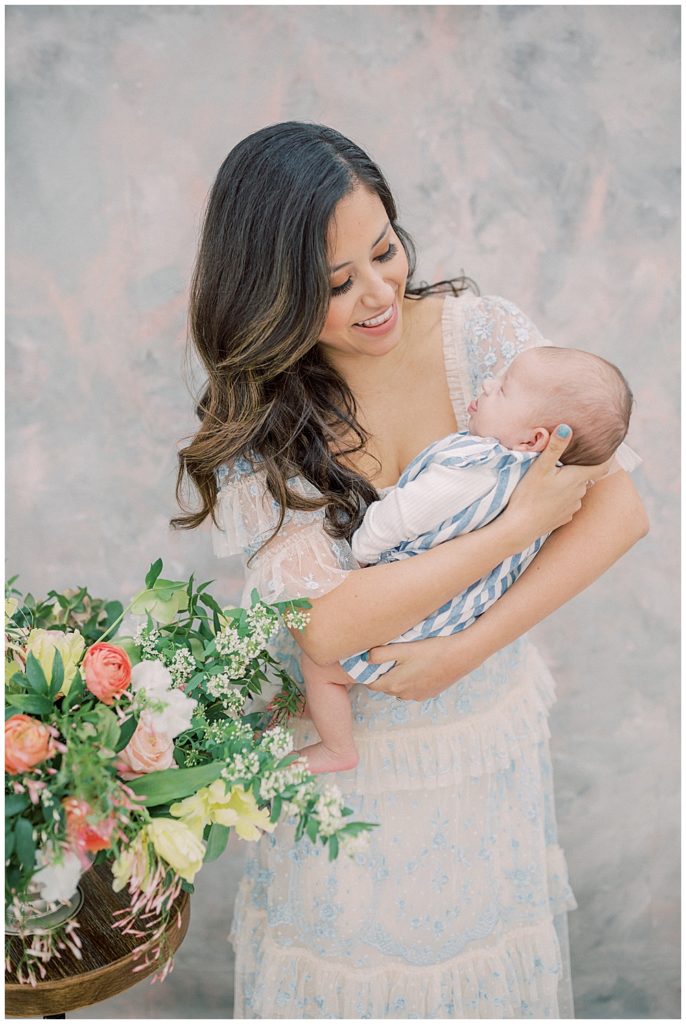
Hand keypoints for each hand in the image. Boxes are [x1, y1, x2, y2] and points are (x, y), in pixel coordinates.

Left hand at [366, 633, 484, 701]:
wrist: (461, 656)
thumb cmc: (431, 650)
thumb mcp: (402, 648)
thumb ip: (380, 654)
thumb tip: (364, 659)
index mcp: (393, 684)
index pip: (370, 683)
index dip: (368, 672)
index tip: (370, 661)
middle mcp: (403, 695)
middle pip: (384, 686)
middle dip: (383, 674)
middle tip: (388, 656)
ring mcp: (417, 696)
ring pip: (399, 688)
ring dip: (398, 677)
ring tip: (405, 661)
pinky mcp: (429, 693)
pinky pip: (413, 689)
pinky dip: (412, 680)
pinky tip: (420, 666)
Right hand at [503, 425, 609, 548]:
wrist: (520, 527)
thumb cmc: (529, 495)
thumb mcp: (540, 468)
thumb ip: (555, 447)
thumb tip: (567, 427)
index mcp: (577, 479)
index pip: (602, 466)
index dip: (607, 456)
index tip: (605, 448)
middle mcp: (580, 493)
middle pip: (585, 477)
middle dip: (578, 469)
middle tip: (564, 461)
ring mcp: (572, 507)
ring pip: (576, 490)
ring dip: (568, 484)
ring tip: (551, 480)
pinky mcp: (564, 518)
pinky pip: (567, 504)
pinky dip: (561, 498)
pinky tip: (547, 498)